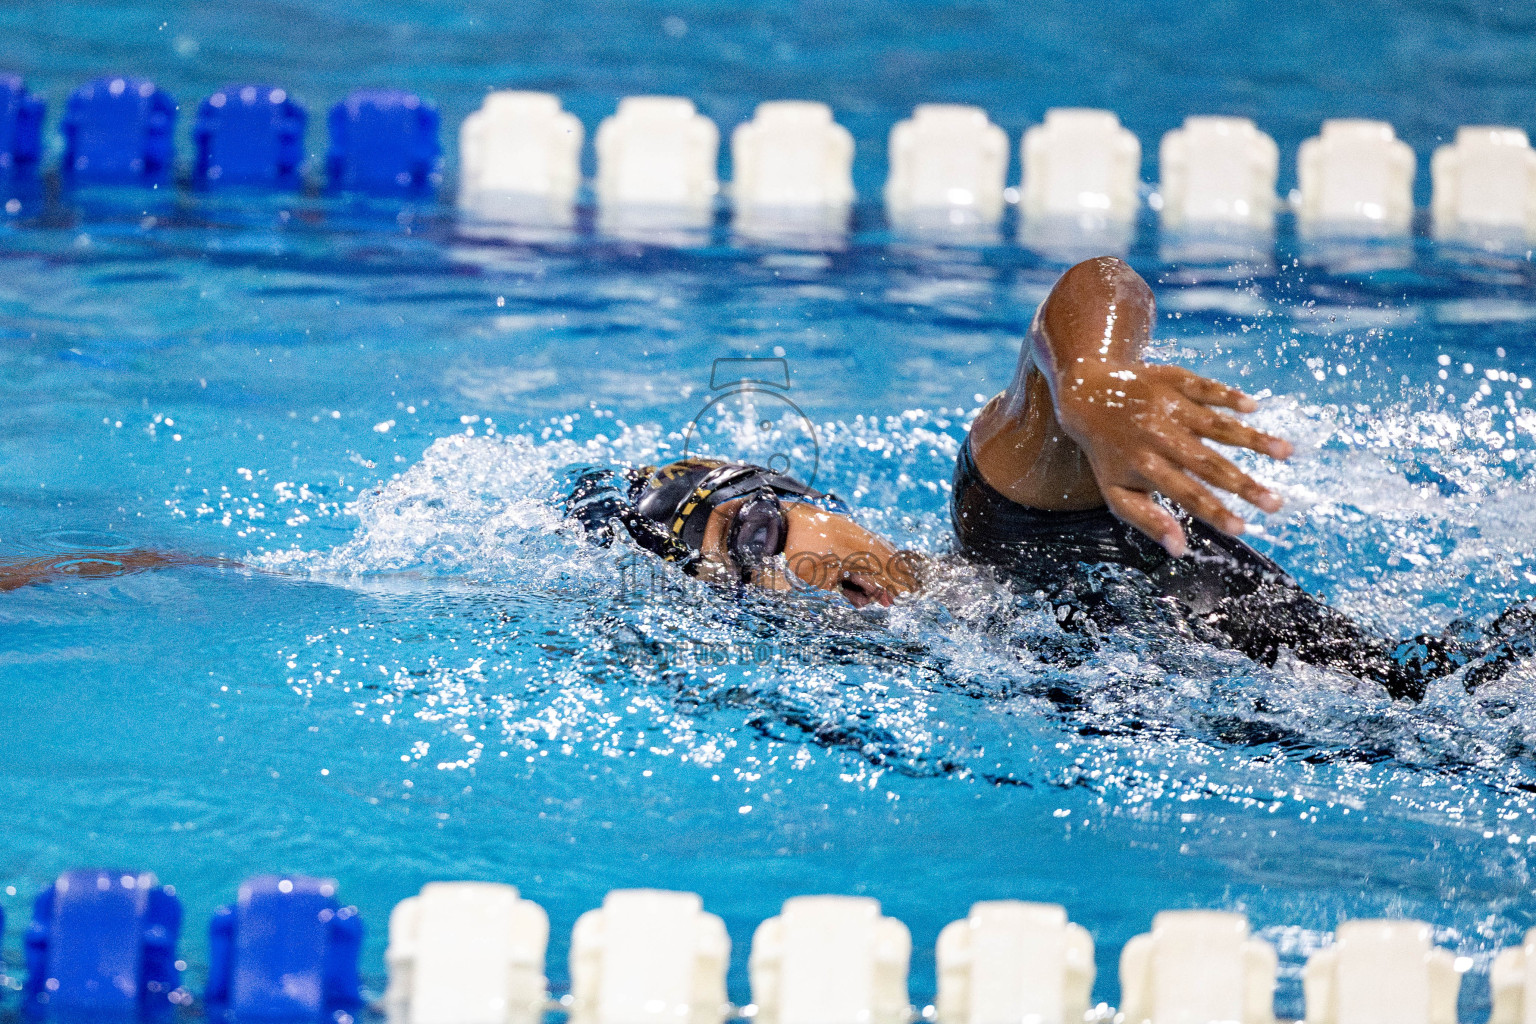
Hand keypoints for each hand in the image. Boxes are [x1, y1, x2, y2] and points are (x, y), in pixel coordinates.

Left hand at [1051, 363, 1292, 555]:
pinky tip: (1255, 407)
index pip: (1186, 494)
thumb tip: (1179, 550)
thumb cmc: (1108, 453)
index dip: (1214, 511)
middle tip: (1276, 503)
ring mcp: (1168, 406)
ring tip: (1286, 452)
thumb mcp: (1116, 491)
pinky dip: (1229, 396)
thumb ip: (1147, 519)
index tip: (1242, 528)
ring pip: (1215, 424)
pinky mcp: (1173, 379)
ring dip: (1252, 438)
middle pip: (1208, 464)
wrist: (1087, 395)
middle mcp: (1159, 436)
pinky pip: (1206, 388)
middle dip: (1244, 485)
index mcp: (1145, 466)